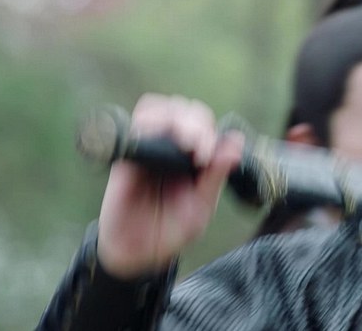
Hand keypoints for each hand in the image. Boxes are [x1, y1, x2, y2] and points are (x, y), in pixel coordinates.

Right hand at [96, 93, 243, 278]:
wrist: (136, 253)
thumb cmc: (171, 230)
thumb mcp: (200, 207)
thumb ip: (216, 176)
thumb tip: (236, 141)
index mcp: (195, 157)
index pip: (205, 123)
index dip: (208, 131)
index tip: (204, 156)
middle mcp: (172, 147)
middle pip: (185, 109)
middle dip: (194, 122)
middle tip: (196, 149)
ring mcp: (148, 148)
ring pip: (159, 107)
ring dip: (173, 118)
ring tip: (182, 143)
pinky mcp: (125, 156)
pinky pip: (132, 126)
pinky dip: (145, 124)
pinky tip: (155, 142)